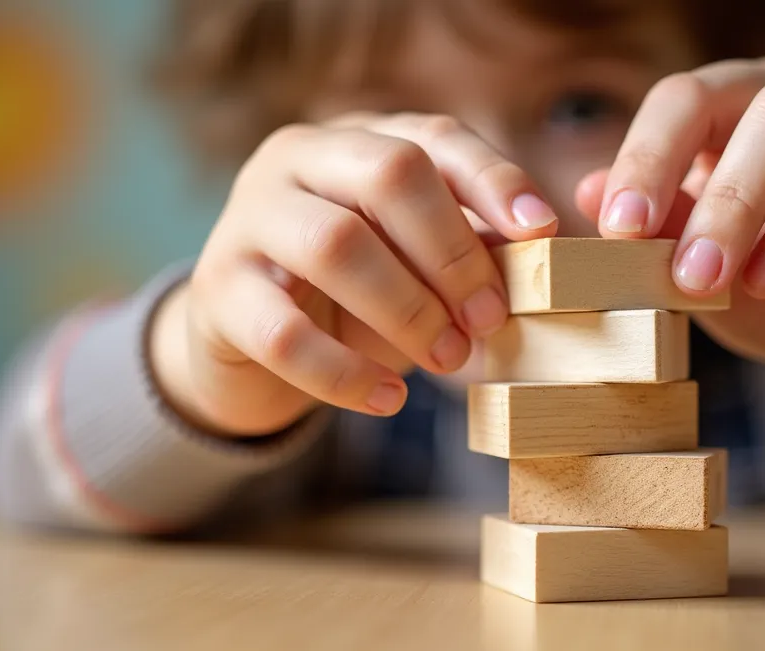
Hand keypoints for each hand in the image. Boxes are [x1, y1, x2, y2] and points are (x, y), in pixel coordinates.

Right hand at [151, 114, 558, 436]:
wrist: (245, 340)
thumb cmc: (353, 293)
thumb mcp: (412, 260)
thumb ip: (469, 248)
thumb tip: (546, 257)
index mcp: (356, 139)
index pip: (433, 139)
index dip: (492, 179)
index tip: (541, 231)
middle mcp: (296, 159)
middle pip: (388, 173)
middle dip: (452, 250)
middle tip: (490, 317)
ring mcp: (247, 219)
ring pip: (335, 244)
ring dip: (407, 309)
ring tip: (448, 358)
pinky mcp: (218, 290)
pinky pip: (283, 332)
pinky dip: (343, 373)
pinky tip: (387, 399)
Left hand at [578, 57, 764, 447]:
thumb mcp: (703, 275)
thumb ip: (657, 232)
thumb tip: (586, 189)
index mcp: (739, 114)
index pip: (680, 102)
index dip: (641, 156)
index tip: (611, 227)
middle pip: (730, 93)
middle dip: (676, 174)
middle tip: (643, 252)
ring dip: (738, 199)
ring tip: (706, 280)